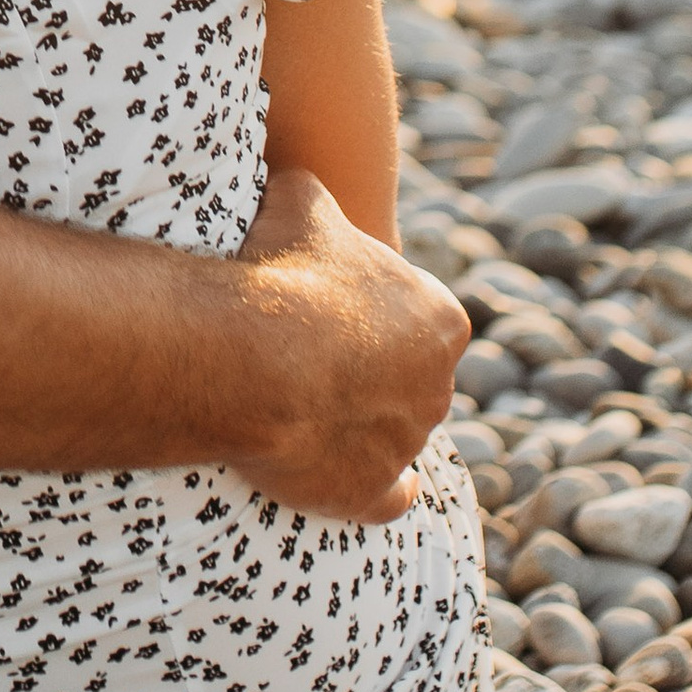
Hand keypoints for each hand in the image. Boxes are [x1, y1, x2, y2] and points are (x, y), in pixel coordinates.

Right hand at [232, 165, 468, 522]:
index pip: (418, 307)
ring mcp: (407, 443)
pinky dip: (379, 487)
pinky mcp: (371, 491)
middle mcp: (437, 385)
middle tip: (303, 341)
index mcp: (440, 317)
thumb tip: (302, 197)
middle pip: (406, 369)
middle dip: (366, 358)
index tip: (325, 294)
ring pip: (391, 426)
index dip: (368, 300)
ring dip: (355, 413)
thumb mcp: (302, 198)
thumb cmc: (281, 268)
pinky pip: (387, 495)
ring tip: (292, 391)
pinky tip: (356, 474)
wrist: (251, 355)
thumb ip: (320, 206)